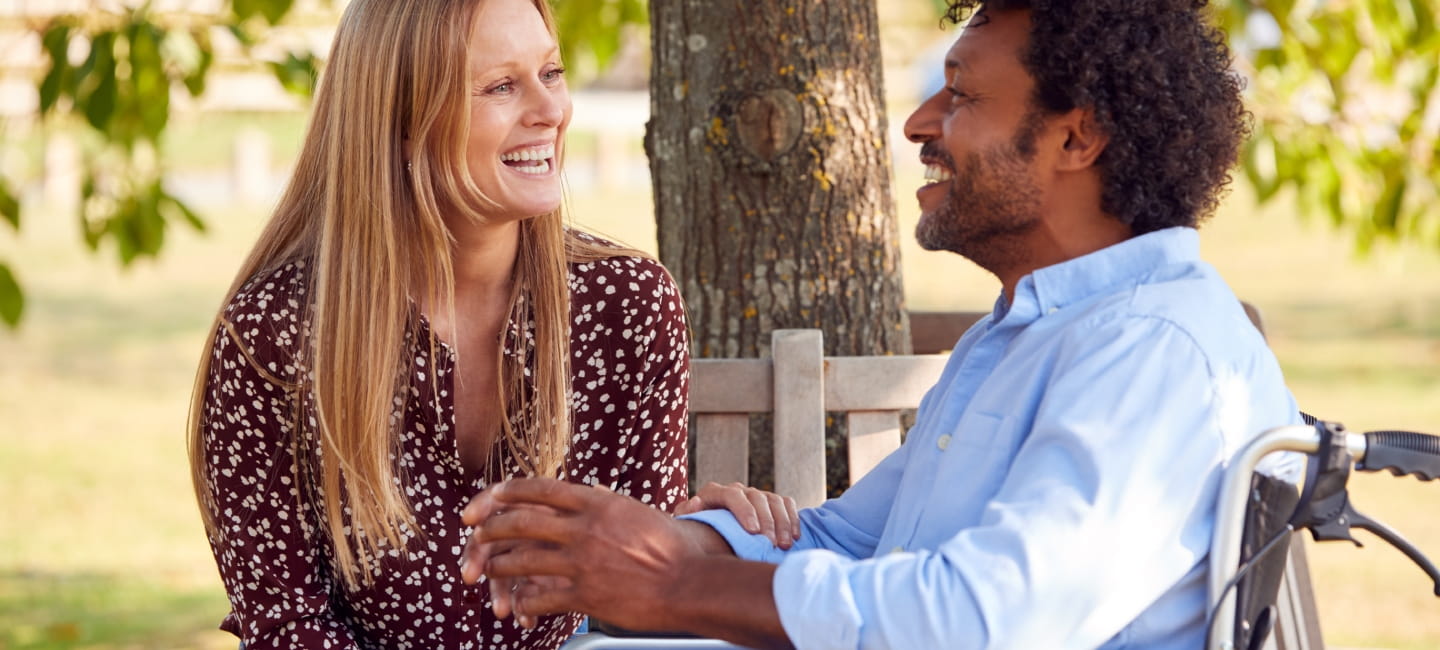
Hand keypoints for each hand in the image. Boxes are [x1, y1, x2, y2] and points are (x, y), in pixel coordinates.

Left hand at [460, 478, 706, 631]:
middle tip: (476, 533)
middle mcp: (585, 529)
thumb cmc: (672, 548)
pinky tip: (517, 604)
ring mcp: (582, 562)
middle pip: (521, 522)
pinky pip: (540, 596)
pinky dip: (522, 600)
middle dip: (491, 527)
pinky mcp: (585, 594)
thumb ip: (607, 502)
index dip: (508, 491)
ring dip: (498, 566)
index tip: (491, 496)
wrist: (690, 583)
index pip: (541, 489)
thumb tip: (589, 490)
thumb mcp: (638, 512)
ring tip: (487, 570)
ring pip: (522, 560)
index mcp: (597, 503)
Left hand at [674, 482, 800, 549]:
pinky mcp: (770, 502)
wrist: (709, 532)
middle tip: (772, 544)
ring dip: (782, 523)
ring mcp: (755, 495)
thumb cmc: (697, 531)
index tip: (753, 532)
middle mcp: (737, 490)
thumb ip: (687, 514)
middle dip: (767, 521)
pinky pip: (786, 504)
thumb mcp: (687, 524)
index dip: (744, 511)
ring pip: (774, 501)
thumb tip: (695, 503)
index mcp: (715, 492)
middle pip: (757, 497)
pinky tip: (795, 537)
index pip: (732, 494)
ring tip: (784, 545)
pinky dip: (792, 519)